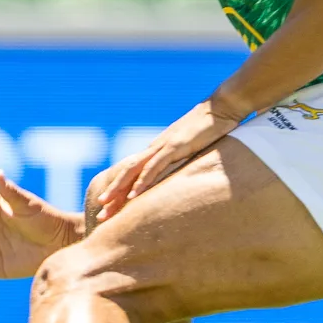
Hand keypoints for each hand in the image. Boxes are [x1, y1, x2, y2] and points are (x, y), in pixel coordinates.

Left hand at [87, 99, 246, 223]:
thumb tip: (183, 180)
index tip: (110, 209)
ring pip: (134, 169)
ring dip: (120, 188)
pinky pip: (154, 166)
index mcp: (158, 150)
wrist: (222, 108)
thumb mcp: (194, 150)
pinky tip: (134, 194)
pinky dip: (143, 180)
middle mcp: (155, 148)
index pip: (133, 172)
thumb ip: (185, 162)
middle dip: (113, 194)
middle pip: (127, 172)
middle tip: (100, 214)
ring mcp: (164, 146)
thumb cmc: (211, 129)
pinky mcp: (175, 146)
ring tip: (108, 205)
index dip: (120, 191)